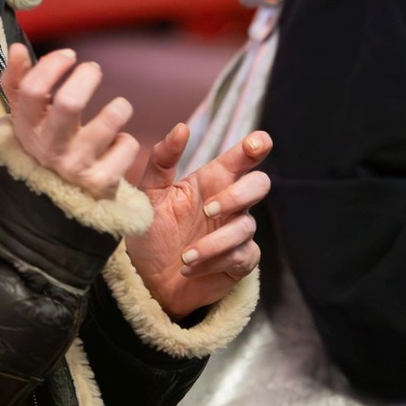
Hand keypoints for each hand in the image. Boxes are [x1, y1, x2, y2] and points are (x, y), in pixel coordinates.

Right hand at [2, 46, 140, 199]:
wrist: (56, 197)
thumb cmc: (44, 141)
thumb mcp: (25, 114)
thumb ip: (18, 79)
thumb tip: (16, 47)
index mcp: (26, 128)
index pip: (32, 90)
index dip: (52, 65)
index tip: (69, 55)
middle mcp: (48, 148)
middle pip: (68, 103)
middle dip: (87, 77)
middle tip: (93, 70)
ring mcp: (74, 167)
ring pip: (107, 123)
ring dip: (119, 109)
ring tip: (119, 107)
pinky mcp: (100, 183)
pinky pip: (126, 147)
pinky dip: (127, 141)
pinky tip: (118, 143)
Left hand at [125, 124, 270, 318]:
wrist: (146, 277)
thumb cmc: (151, 231)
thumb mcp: (149, 194)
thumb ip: (162, 161)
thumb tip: (182, 127)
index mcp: (210, 181)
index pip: (242, 158)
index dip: (255, 146)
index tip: (257, 142)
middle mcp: (229, 203)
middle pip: (259, 185)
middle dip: (238, 195)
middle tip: (207, 209)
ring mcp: (237, 232)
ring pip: (246, 226)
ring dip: (214, 241)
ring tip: (184, 254)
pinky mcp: (240, 261)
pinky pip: (240, 255)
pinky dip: (213, 261)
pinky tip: (189, 267)